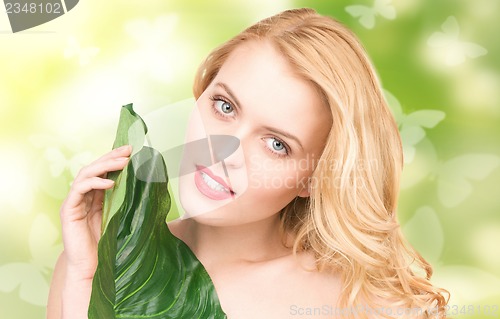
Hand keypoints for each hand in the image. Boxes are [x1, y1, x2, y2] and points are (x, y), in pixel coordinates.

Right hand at [59, 144, 131, 279]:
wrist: (93, 269)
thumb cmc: (110, 246)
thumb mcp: (123, 217)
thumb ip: (128, 201)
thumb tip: (148, 184)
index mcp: (95, 197)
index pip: (103, 170)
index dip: (115, 158)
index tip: (131, 149)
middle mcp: (83, 196)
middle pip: (93, 168)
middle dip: (111, 157)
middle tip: (128, 149)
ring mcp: (74, 202)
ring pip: (85, 174)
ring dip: (104, 165)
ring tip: (122, 162)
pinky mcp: (68, 210)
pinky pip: (79, 189)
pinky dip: (94, 182)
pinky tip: (110, 182)